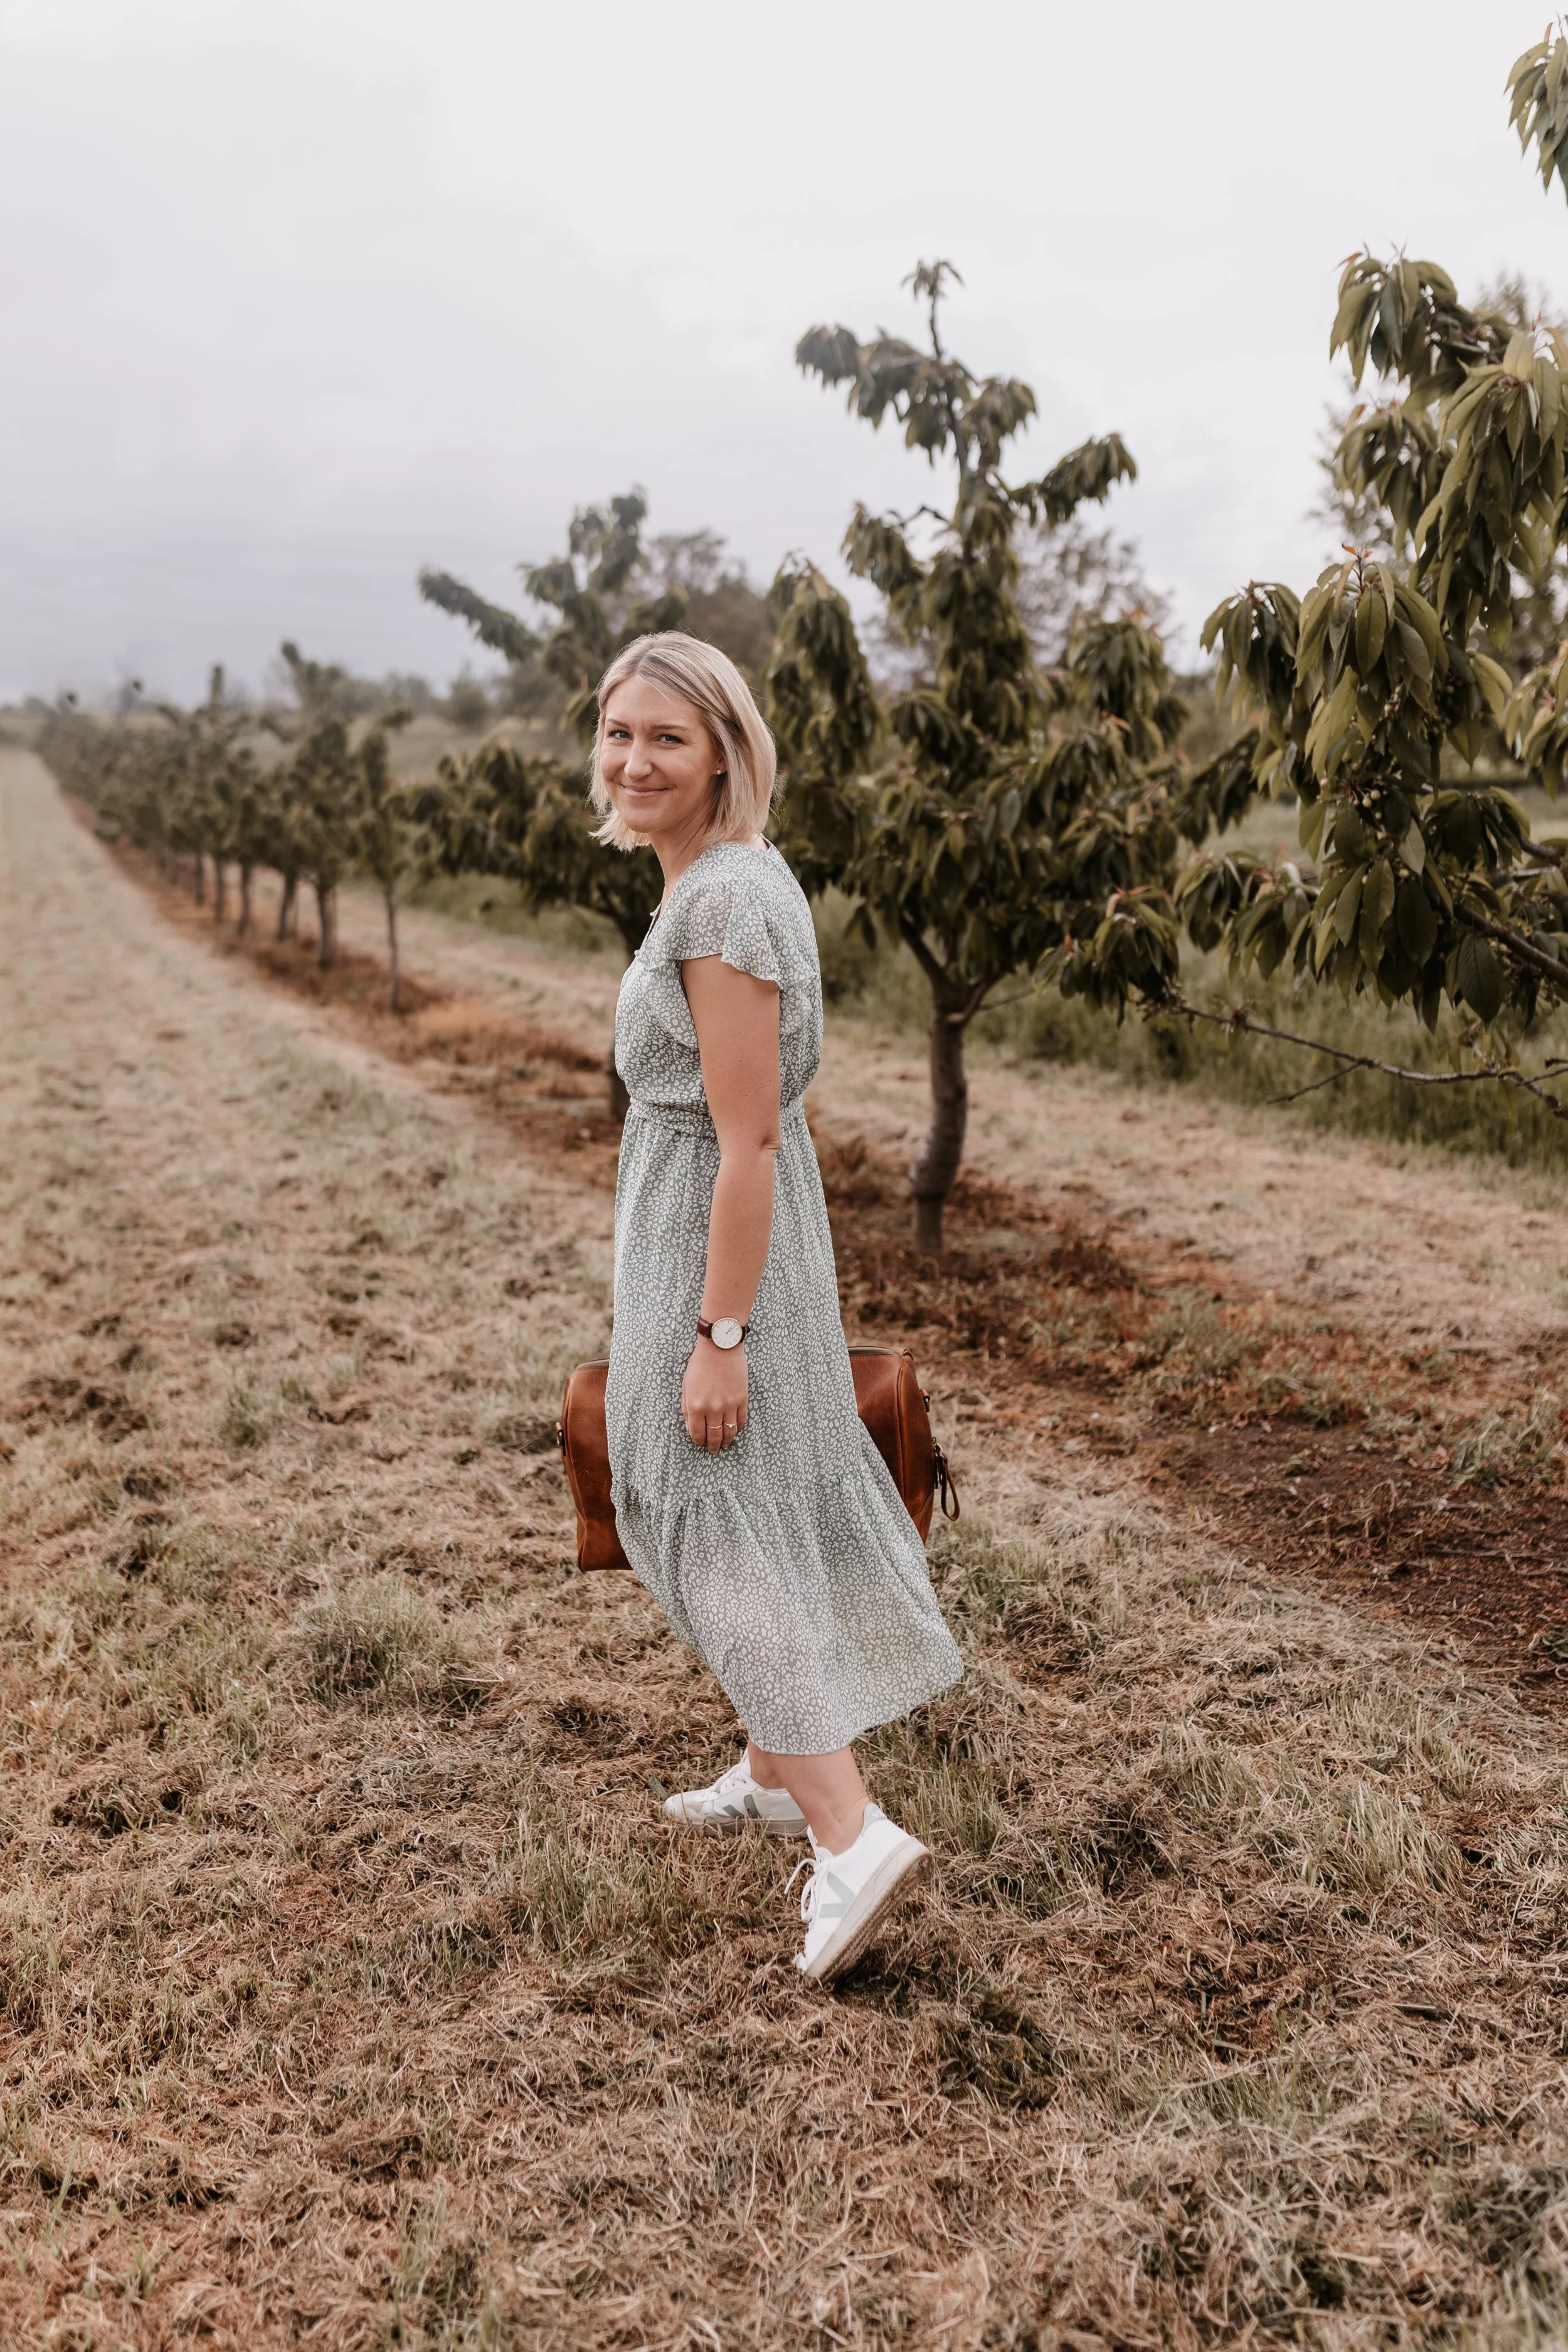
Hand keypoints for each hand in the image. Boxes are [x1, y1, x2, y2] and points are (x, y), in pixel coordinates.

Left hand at [681, 1335, 747, 1452]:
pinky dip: (737, 1427)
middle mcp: (712, 1409)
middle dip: (713, 1445)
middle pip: (714, 1436)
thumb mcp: (686, 1386)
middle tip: (713, 1450)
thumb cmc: (700, 1364)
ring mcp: (729, 1405)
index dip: (698, 1441)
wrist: (720, 1348)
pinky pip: (741, 1420)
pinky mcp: (742, 1399)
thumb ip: (686, 1408)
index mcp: (695, 1406)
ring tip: (725, 1444)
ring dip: (726, 1441)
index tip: (700, 1443)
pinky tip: (734, 1430)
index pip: (697, 1433)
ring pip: (729, 1431)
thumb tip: (691, 1426)